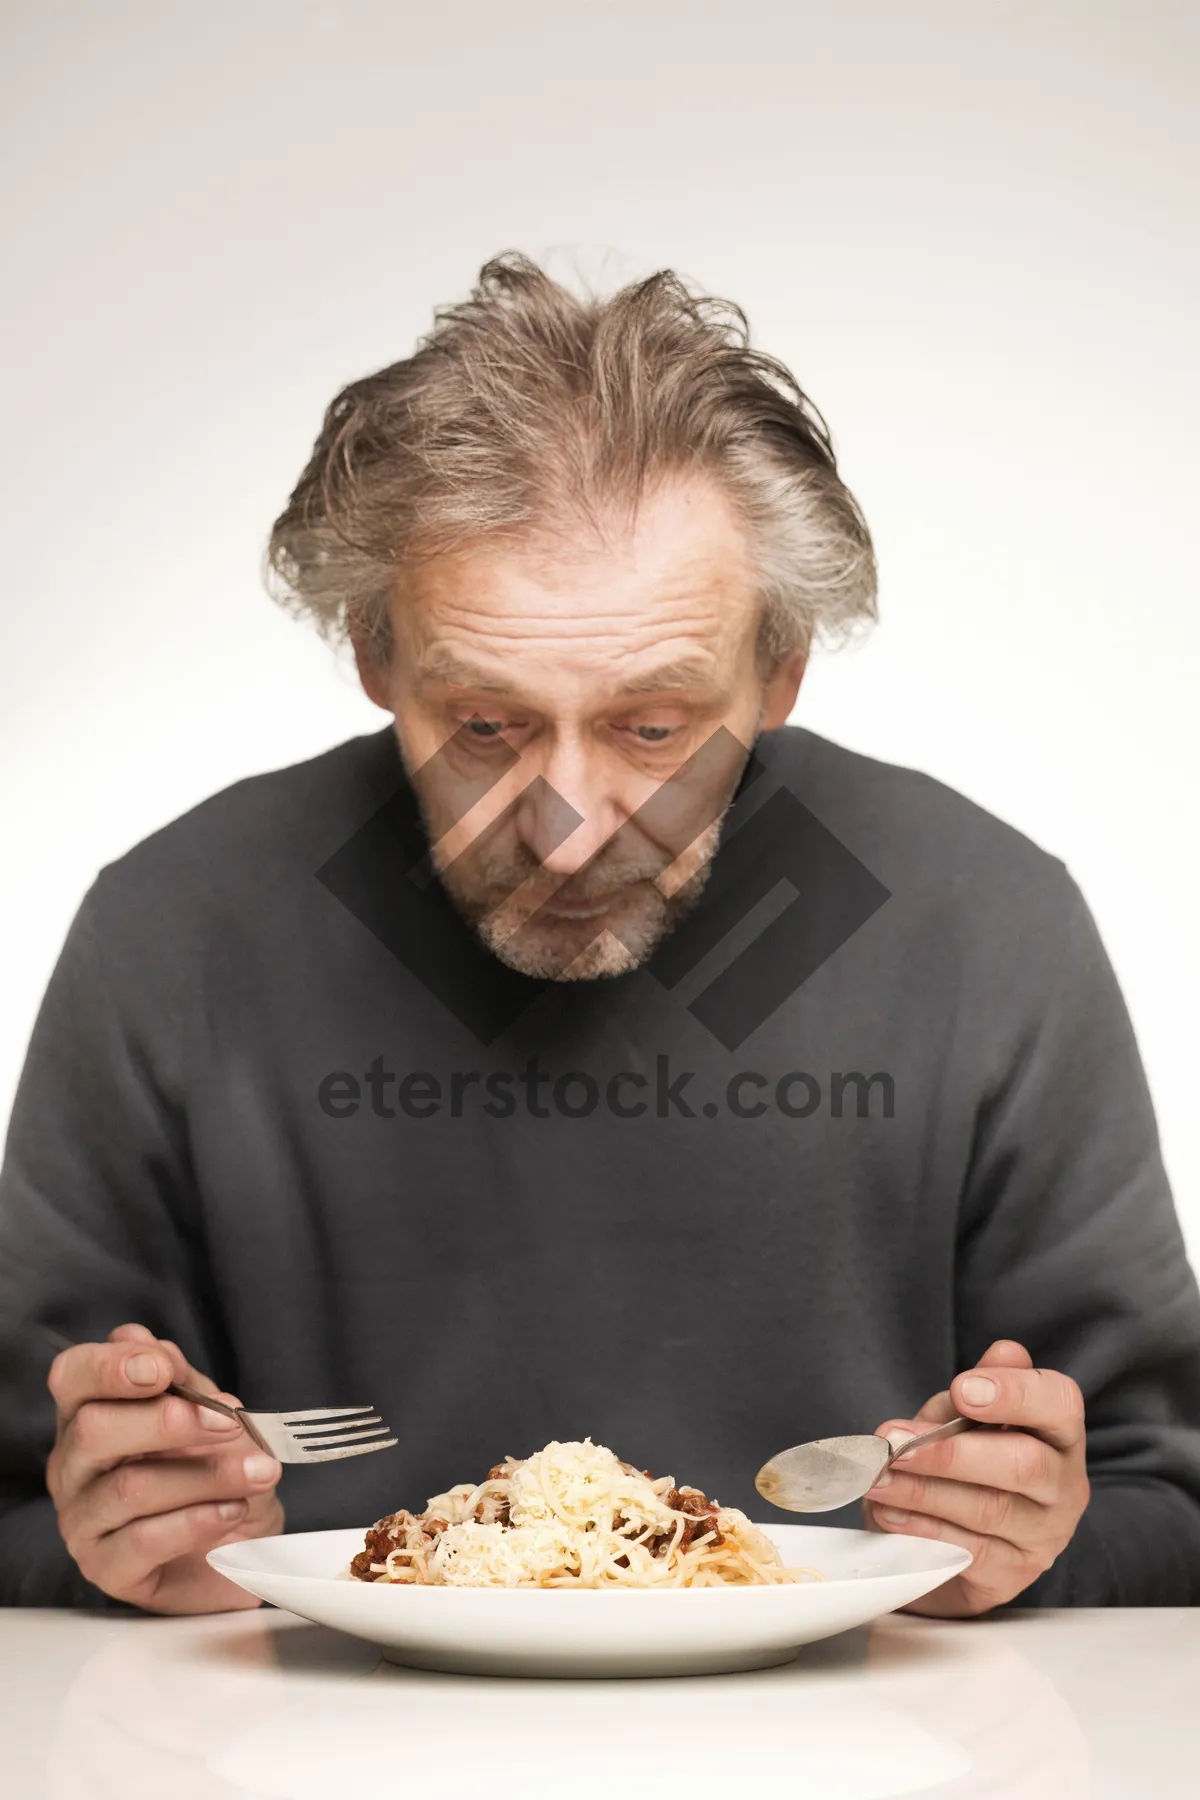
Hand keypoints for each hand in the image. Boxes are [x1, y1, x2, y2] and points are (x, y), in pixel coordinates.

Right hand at [46, 1322, 283, 1613]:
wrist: (241, 1539)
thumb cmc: (216, 1468)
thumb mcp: (211, 1413)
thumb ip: (181, 1381)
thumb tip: (143, 1342)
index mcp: (90, 1412)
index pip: (72, 1376)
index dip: (110, 1367)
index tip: (163, 1369)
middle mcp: (74, 1465)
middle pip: (92, 1430)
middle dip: (168, 1421)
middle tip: (229, 1422)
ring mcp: (83, 1520)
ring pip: (128, 1488)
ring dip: (205, 1475)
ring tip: (258, 1472)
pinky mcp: (105, 1568)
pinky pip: (144, 1540)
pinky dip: (198, 1520)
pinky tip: (233, 1510)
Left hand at [862, 1339, 1088, 1615]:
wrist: (947, 1539)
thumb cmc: (962, 1464)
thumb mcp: (962, 1417)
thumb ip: (978, 1388)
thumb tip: (1003, 1352)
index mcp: (1059, 1432)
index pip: (1059, 1402)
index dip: (1015, 1393)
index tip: (963, 1389)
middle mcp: (1065, 1484)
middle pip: (1025, 1464)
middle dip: (950, 1452)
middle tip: (893, 1442)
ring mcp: (1045, 1534)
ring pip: (989, 1509)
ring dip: (923, 1490)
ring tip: (877, 1477)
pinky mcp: (1015, 1573)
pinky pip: (970, 1550)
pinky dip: (923, 1528)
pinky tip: (890, 1513)